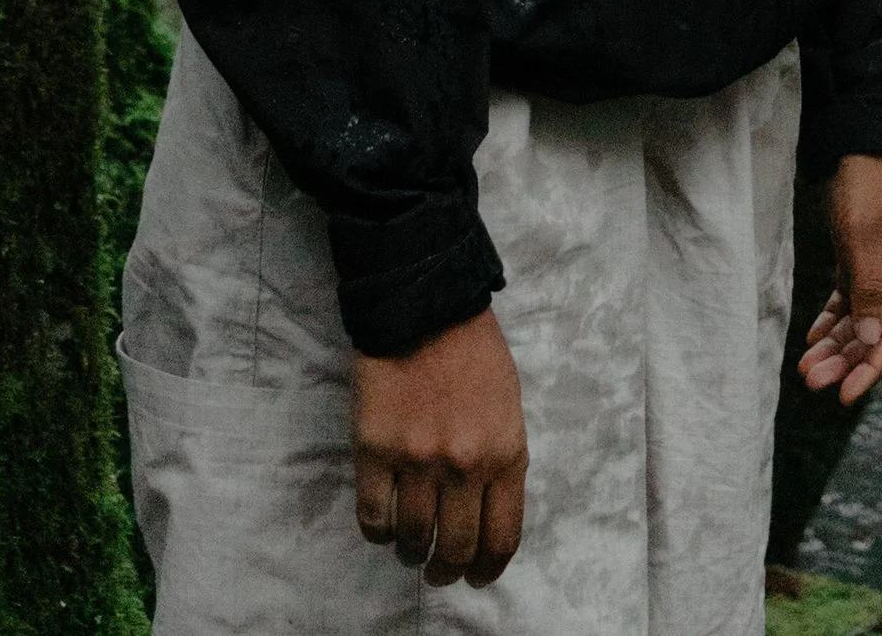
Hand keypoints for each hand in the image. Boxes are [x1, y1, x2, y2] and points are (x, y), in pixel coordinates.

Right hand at [351, 306, 527, 587]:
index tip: (476, 576)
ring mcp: (417, 459)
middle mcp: (464, 465)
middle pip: (455, 549)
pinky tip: (382, 524)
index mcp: (505, 454)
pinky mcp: (374, 449)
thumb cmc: (472, 351)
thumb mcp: (509, 408)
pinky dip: (377, 531)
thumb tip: (485, 515)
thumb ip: (501, 462)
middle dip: (447, 571)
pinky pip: (372, 516)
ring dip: (411, 553)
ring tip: (409, 547)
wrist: (423, 303)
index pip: (501, 539)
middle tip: (438, 571)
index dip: (487, 570)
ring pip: (412, 539)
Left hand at [798, 152, 881, 404]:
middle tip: (812, 383)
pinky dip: (830, 321)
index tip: (846, 395)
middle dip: (845, 362)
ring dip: (834, 346)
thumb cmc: (863, 182)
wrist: (854, 139)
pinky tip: (812, 339)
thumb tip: (874, 341)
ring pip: (856, 320)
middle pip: (872, 334)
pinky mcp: (855, 256)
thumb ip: (868, 287)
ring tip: (806, 369)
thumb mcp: (863, 234)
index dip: (872, 368)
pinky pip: (846, 300)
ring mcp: (874, 267)